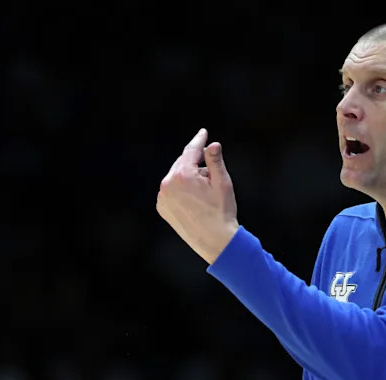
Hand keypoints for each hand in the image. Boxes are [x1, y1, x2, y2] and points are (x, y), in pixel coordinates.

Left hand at [157, 128, 239, 264]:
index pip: (191, 151)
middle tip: (210, 169)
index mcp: (183, 175)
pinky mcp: (162, 208)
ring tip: (205, 191)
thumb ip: (215, 161)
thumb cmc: (222, 212)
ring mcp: (163, 198)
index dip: (199, 140)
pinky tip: (195, 200)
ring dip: (188, 177)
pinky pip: (171, 191)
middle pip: (182, 164)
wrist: (215, 241)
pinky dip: (181, 189)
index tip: (203, 132)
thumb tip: (212, 144)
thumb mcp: (222, 183)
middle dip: (196, 162)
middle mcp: (168, 184)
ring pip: (176, 178)